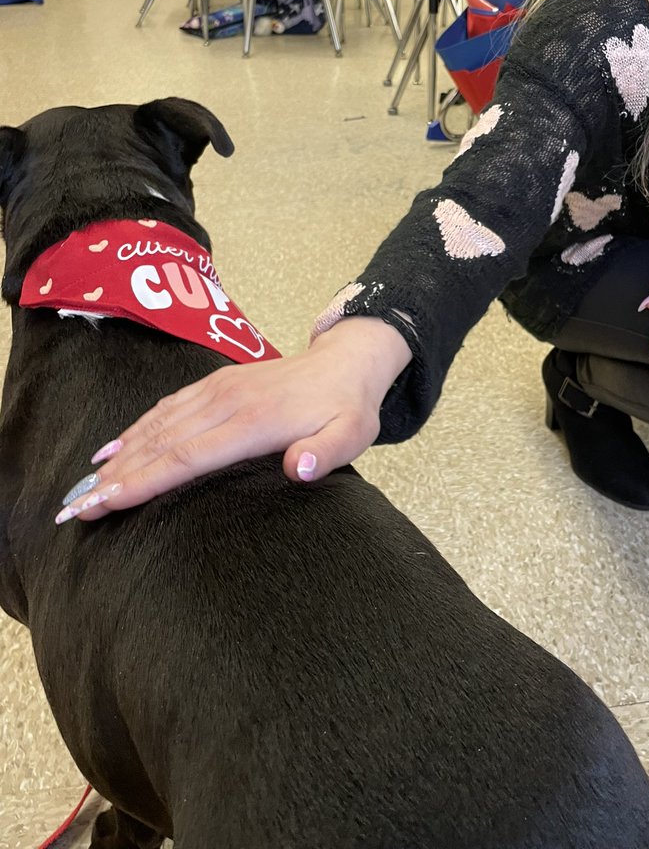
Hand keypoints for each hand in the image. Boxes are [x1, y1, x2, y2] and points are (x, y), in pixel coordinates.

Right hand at [54, 317, 412, 523]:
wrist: (347, 361)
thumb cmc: (349, 407)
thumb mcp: (353, 434)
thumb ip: (327, 453)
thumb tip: (297, 469)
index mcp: (254, 422)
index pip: (187, 457)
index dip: (143, 482)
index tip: (105, 503)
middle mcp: (227, 402)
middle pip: (161, 444)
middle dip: (115, 477)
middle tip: (75, 508)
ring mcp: (218, 389)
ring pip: (158, 424)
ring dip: (119, 455)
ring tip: (83, 486)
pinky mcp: (217, 383)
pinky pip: (167, 407)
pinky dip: (136, 428)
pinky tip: (113, 449)